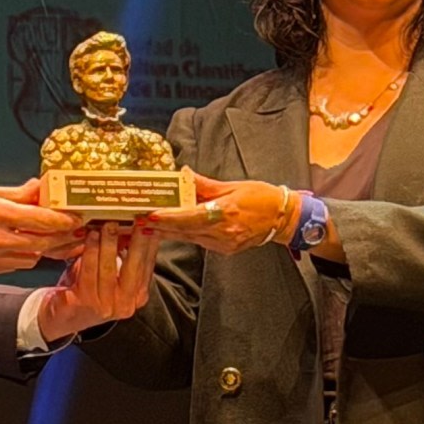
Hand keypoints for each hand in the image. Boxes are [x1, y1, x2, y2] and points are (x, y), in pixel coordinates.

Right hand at [0, 179, 83, 275]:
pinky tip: (33, 248)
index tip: (78, 217)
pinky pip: (18, 264)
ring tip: (63, 241)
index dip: (65, 220)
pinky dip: (30, 256)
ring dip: (50, 249)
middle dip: (67, 238)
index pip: (43, 220)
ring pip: (34, 256)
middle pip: (45, 242)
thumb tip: (38, 187)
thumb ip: (14, 193)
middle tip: (80, 232)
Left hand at [36, 221, 160, 341]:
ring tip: (109, 224)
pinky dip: (90, 251)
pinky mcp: (85, 302)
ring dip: (110, 243)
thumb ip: (125, 256)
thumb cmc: (89, 287)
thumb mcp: (113, 273)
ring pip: (110, 268)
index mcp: (138, 296)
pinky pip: (89, 271)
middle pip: (135, 267)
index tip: (151, 222)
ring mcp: (105, 305)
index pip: (148, 265)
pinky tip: (91, 236)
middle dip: (137, 241)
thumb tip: (135, 224)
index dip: (150, 243)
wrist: (62, 315)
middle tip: (137, 220)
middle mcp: (125, 304)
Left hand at [148, 170, 294, 254]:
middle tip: (140, 222)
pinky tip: (174, 230)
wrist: (282, 218)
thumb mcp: (232, 186)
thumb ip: (206, 184)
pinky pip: (201, 242)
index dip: (168, 218)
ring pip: (190, 238)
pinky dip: (187, 235)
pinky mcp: (226, 250)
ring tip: (151, 226)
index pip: (189, 217)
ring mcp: (224, 244)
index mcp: (224, 213)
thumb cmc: (261, 198)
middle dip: (161, 227)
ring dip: (170, 232)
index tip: (150, 216)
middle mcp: (222, 232)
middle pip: (185, 231)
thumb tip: (185, 174)